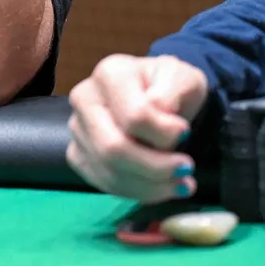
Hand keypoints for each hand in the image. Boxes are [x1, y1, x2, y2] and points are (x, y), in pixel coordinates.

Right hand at [66, 54, 208, 201]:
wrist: (158, 98)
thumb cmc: (169, 86)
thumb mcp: (183, 77)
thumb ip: (173, 90)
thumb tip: (158, 112)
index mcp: (110, 73)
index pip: (134, 116)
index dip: (164, 134)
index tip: (186, 133)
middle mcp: (85, 98)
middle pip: (114, 148)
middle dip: (156, 167)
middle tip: (186, 169)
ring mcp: (78, 128)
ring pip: (109, 170)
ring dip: (151, 185)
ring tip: (181, 183)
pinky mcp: (78, 154)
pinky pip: (104, 184)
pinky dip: (137, 192)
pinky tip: (161, 187)